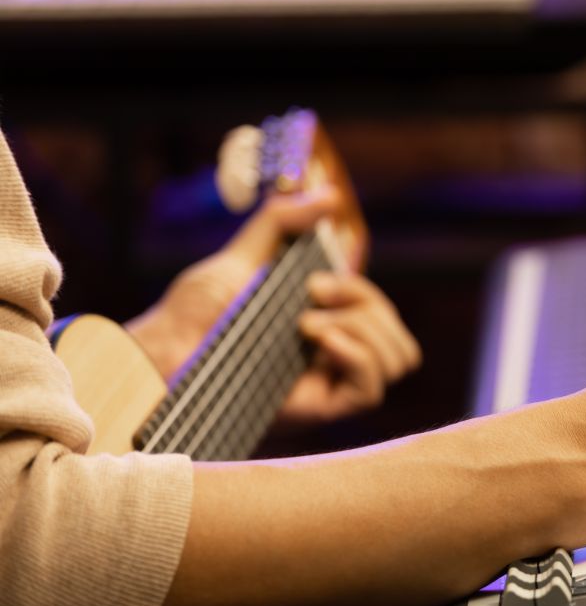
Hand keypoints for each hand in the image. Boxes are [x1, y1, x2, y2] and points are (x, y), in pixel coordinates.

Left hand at [127, 190, 419, 422]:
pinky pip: (371, 391)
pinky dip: (356, 356)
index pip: (384, 315)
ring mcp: (329, 384)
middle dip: (369, 307)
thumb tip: (332, 196)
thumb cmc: (195, 309)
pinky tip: (319, 341)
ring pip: (397, 362)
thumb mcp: (244, 254)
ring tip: (307, 326)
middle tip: (311, 299)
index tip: (313, 281)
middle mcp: (335, 358)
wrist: (164, 347)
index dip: (363, 292)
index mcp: (328, 325)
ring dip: (363, 331)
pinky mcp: (318, 409)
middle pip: (400, 340)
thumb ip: (284, 222)